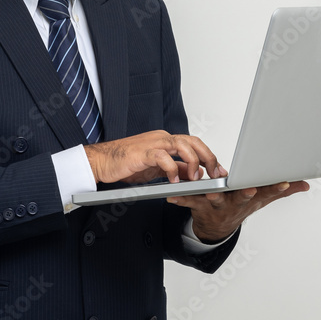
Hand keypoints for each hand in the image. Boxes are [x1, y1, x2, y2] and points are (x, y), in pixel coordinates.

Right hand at [83, 130, 226, 185]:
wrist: (101, 162)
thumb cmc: (125, 164)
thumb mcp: (156, 169)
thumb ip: (174, 169)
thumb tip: (192, 174)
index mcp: (165, 141)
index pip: (194, 144)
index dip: (209, 157)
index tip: (219, 170)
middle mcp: (161, 139)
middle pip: (193, 141)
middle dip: (208, 157)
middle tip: (215, 174)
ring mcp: (152, 143)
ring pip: (182, 145)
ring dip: (193, 162)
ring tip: (196, 178)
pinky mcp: (142, 152)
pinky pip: (163, 157)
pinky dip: (172, 169)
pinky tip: (173, 180)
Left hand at [170, 181, 309, 242]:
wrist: (217, 227)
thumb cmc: (240, 205)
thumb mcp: (262, 199)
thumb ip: (282, 190)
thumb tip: (305, 183)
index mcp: (251, 198)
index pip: (267, 193)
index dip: (276, 187)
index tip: (283, 180)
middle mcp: (235, 203)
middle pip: (242, 198)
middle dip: (246, 193)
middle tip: (249, 189)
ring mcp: (218, 206)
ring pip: (216, 200)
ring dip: (213, 196)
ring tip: (211, 192)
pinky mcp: (199, 206)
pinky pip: (190, 202)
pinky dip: (181, 199)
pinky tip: (172, 197)